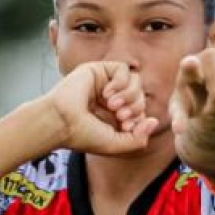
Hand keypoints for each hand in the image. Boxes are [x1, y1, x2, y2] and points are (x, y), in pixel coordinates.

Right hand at [44, 62, 158, 154]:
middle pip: (141, 95)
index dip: (140, 118)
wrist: (60, 122)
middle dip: (136, 107)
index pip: (141, 111)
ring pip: (136, 81)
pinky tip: (106, 94)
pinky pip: (124, 69)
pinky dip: (120, 82)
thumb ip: (138, 139)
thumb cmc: (83, 135)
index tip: (125, 127)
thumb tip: (154, 121)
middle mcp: (111, 98)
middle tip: (120, 116)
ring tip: (112, 105)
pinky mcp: (98, 70)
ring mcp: (105, 83)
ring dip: (129, 94)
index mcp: (114, 116)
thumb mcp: (116, 145)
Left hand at [169, 49, 214, 173]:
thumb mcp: (182, 110)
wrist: (210, 90)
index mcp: (187, 67)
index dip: (191, 66)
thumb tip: (178, 130)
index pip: (189, 65)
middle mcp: (209, 56)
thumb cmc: (193, 100)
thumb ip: (178, 118)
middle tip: (212, 106)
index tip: (190, 64)